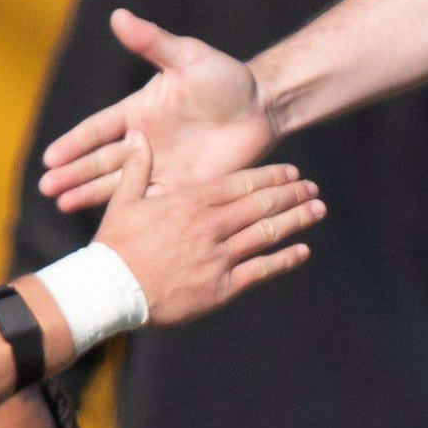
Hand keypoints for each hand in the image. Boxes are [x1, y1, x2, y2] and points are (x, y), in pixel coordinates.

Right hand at [38, 11, 274, 214]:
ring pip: (121, 186)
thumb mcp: (187, 57)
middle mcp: (144, 143)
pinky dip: (133, 214)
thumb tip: (119, 15)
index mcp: (138, 112)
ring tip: (62, 205)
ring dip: (91, 195)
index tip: (50, 157)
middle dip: (73, 174)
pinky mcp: (184, 188)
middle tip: (46, 187)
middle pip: (102, 161)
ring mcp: (162, 168)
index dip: (75, 143)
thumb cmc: (223, 78)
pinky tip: (113, 225)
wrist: (261, 106)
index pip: (98, 130)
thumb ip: (153, 43)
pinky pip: (154, 204)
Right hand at [81, 134, 321, 331]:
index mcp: (190, 201)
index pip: (241, 183)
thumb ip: (137, 168)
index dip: (270, 176)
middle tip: (313, 188)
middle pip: (261, 204)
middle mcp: (210, 225)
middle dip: (291, 194)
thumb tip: (139, 136)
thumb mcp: (123, 201)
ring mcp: (218, 256)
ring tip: (317, 211)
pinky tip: (302, 251)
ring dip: (296, 220)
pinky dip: (284, 259)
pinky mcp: (221, 287)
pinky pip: (260, 270)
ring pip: (267, 233)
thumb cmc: (114, 247)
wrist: (109, 292)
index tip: (291, 171)